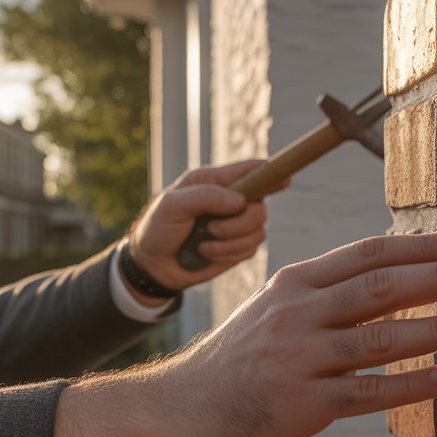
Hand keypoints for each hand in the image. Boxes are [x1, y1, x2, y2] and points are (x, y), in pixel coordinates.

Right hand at [52, 230, 436, 436]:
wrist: (181, 409)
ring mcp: (299, 358)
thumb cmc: (239, 361)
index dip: (421, 246)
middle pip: (381, 286)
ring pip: (380, 337)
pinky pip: (366, 392)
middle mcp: (298, 313)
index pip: (368, 253)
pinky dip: (409, 384)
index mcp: (296, 284)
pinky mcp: (301, 404)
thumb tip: (393, 278)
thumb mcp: (275, 310)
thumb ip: (326, 294)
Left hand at [126, 159, 278, 299]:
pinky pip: (250, 249)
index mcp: (215, 181)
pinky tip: (207, 253)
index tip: (284, 179)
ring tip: (204, 244)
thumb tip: (240, 201)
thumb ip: (205, 197)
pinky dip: (229, 254)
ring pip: (258, 231)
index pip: (251, 171)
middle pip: (260, 207)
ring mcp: (236, 225)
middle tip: (212, 229)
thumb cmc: (157, 228)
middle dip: (240, 222)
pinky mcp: (237, 247)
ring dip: (231, 241)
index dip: (270, 173)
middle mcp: (230, 200)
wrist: (152, 265)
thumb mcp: (172, 205)